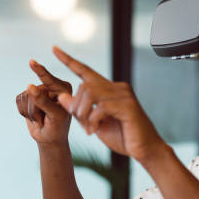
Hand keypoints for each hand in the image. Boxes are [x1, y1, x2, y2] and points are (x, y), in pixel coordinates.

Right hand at [15, 61, 72, 143]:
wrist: (50, 139)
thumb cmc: (57, 128)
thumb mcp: (54, 116)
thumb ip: (43, 101)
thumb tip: (29, 85)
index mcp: (64, 88)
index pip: (49, 80)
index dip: (40, 71)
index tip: (32, 62)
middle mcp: (51, 87)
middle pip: (33, 91)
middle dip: (36, 109)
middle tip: (46, 118)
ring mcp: (38, 91)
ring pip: (25, 96)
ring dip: (31, 112)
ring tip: (41, 118)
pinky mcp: (27, 97)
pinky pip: (19, 100)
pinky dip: (24, 112)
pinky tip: (34, 117)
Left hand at [28, 45, 166, 161]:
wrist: (144, 150)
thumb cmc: (122, 136)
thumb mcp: (93, 123)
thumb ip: (79, 109)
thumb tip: (60, 96)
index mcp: (108, 90)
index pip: (85, 70)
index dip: (68, 60)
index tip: (54, 49)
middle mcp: (117, 88)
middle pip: (84, 85)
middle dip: (76, 107)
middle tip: (82, 125)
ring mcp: (124, 95)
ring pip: (90, 93)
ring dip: (83, 113)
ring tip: (89, 128)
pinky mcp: (128, 105)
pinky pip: (101, 107)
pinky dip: (93, 120)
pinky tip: (96, 130)